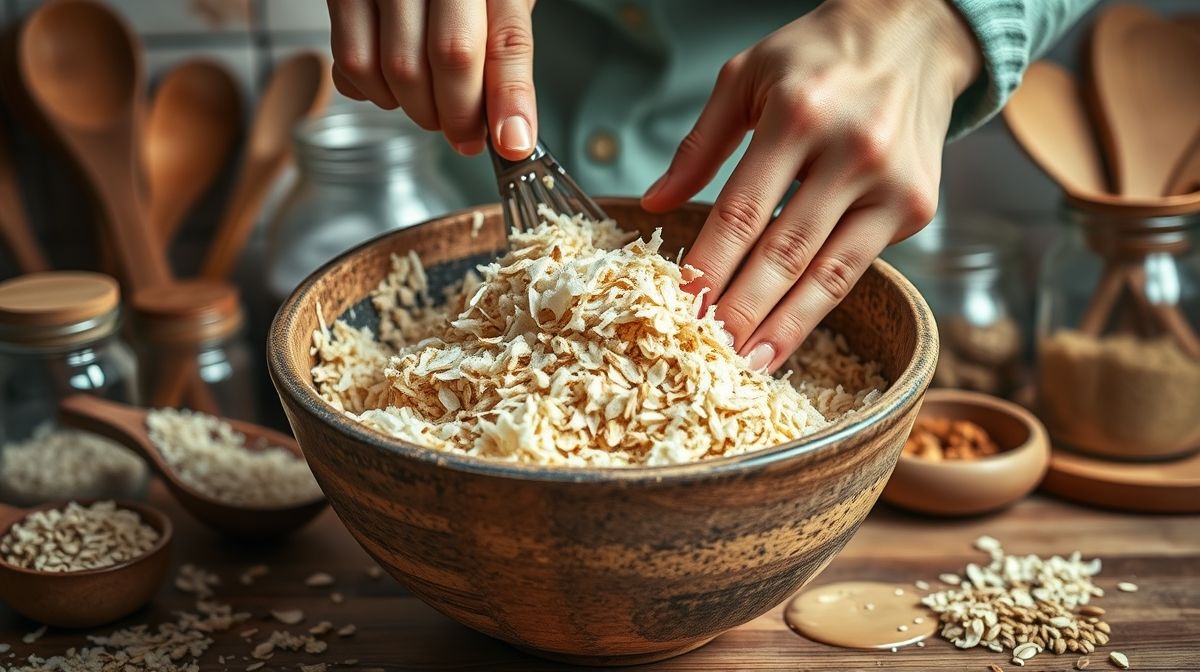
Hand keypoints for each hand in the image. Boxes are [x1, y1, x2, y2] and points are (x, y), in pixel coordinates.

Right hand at [326, 0, 537, 159]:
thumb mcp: (500, 3)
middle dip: (459, 114)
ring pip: (396, 68)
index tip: (511, 143)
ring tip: (430, 103)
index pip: (504, 41)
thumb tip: (511, 132)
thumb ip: (504, 58)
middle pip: (449, 57)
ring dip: (416, 108)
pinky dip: (375, 92)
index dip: (508, 99)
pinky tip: (393, 83)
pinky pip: (352, 62)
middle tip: (466, 132)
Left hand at [641, 0, 980, 371]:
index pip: (742, 211)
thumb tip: (654, 202)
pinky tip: (789, 333)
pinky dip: (819, 307)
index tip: (680, 305)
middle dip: (741, 309)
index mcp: (797, 115)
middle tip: (707, 352)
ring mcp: (890, 184)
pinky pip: (857, 268)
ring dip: (783, 326)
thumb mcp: (745, 77)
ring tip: (748, 363)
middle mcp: (851, 151)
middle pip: (783, 252)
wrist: (912, 34)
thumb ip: (699, 145)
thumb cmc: (816, 56)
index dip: (709, 265)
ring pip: (827, 274)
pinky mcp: (916, 206)